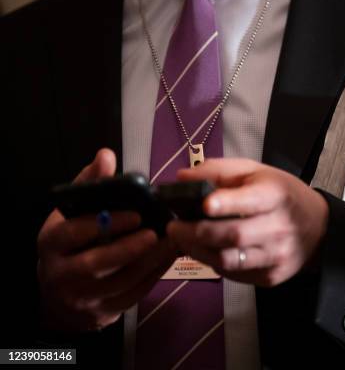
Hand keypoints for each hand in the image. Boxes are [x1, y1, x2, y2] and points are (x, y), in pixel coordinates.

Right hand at [37, 149, 175, 331]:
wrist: (64, 292)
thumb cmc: (72, 242)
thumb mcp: (72, 212)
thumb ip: (90, 184)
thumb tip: (106, 155)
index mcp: (51, 244)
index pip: (72, 234)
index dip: (104, 224)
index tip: (135, 214)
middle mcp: (62, 274)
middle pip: (95, 264)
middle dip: (128, 247)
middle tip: (155, 231)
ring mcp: (83, 297)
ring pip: (119, 282)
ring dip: (149, 261)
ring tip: (172, 241)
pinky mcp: (105, 311)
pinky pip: (134, 294)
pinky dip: (155, 275)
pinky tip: (170, 257)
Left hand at [167, 158, 328, 286]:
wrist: (319, 229)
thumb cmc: (281, 194)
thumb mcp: (256, 172)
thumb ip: (219, 171)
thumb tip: (182, 178)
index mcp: (277, 195)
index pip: (252, 201)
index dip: (228, 203)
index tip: (205, 204)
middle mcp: (280, 228)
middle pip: (233, 235)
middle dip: (197, 232)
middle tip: (174, 226)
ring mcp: (276, 256)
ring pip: (229, 260)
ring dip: (199, 251)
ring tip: (182, 239)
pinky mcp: (271, 277)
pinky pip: (234, 273)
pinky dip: (213, 262)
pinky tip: (205, 250)